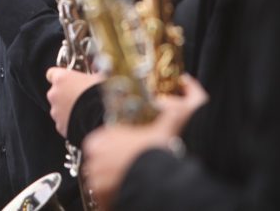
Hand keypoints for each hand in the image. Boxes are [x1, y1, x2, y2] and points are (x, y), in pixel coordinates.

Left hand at [45, 67, 104, 137]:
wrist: (102, 120)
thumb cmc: (100, 96)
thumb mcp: (100, 78)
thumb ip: (93, 73)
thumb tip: (97, 69)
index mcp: (61, 78)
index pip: (51, 73)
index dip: (60, 76)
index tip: (68, 79)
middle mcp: (54, 94)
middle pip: (56, 92)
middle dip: (65, 94)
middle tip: (80, 96)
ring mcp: (55, 111)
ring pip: (58, 108)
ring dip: (67, 108)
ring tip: (83, 110)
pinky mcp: (59, 126)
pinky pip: (62, 122)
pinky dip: (70, 122)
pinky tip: (82, 121)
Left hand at [82, 74, 207, 206]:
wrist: (164, 181)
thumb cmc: (162, 151)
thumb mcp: (169, 123)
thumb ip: (174, 104)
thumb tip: (186, 82)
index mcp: (99, 140)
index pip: (102, 144)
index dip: (117, 148)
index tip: (131, 152)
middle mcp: (92, 161)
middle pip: (101, 163)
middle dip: (115, 165)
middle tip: (135, 167)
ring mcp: (96, 183)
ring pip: (103, 182)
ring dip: (116, 182)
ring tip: (136, 180)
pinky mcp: (102, 201)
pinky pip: (106, 200)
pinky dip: (116, 198)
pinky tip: (132, 192)